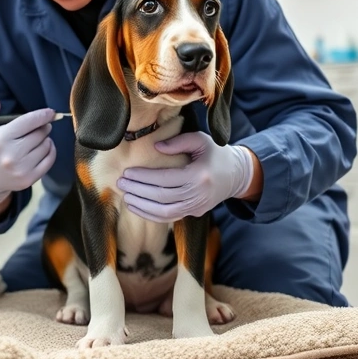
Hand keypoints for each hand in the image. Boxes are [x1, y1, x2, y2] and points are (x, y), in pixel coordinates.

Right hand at [0, 98, 57, 203]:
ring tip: (39, 137)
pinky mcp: (29, 179)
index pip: (28, 122)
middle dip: (44, 127)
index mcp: (0, 139)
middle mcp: (11, 155)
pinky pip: (49, 160)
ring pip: (46, 146)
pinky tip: (44, 147)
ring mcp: (21, 169)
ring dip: (46, 138)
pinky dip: (50, 150)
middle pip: (40, 133)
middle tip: (42, 126)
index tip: (50, 112)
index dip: (42, 115)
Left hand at [117, 131, 253, 222]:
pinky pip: (169, 218)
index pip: (165, 179)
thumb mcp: (201, 140)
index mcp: (199, 175)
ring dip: (141, 206)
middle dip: (138, 191)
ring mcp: (196, 207)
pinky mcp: (194, 213)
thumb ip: (179, 141)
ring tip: (125, 195)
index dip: (144, 177)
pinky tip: (136, 207)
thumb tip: (155, 147)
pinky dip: (150, 215)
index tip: (127, 172)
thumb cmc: (215, 154)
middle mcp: (198, 195)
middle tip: (120, 183)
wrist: (236, 175)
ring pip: (164, 212)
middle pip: (162, 197)